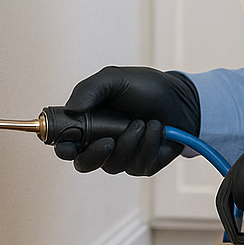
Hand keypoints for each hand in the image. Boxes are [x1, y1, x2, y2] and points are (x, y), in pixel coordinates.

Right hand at [54, 66, 200, 175]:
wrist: (180, 98)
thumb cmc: (146, 88)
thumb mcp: (115, 79)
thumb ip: (89, 89)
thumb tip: (71, 108)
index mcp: (89, 125)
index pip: (66, 144)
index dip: (63, 148)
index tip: (68, 145)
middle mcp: (102, 144)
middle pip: (84, 164)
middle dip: (95, 155)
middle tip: (109, 140)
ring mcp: (122, 157)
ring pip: (113, 164)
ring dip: (130, 141)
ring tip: (142, 121)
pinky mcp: (142, 165)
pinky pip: (138, 165)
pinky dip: (148, 144)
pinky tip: (156, 128)